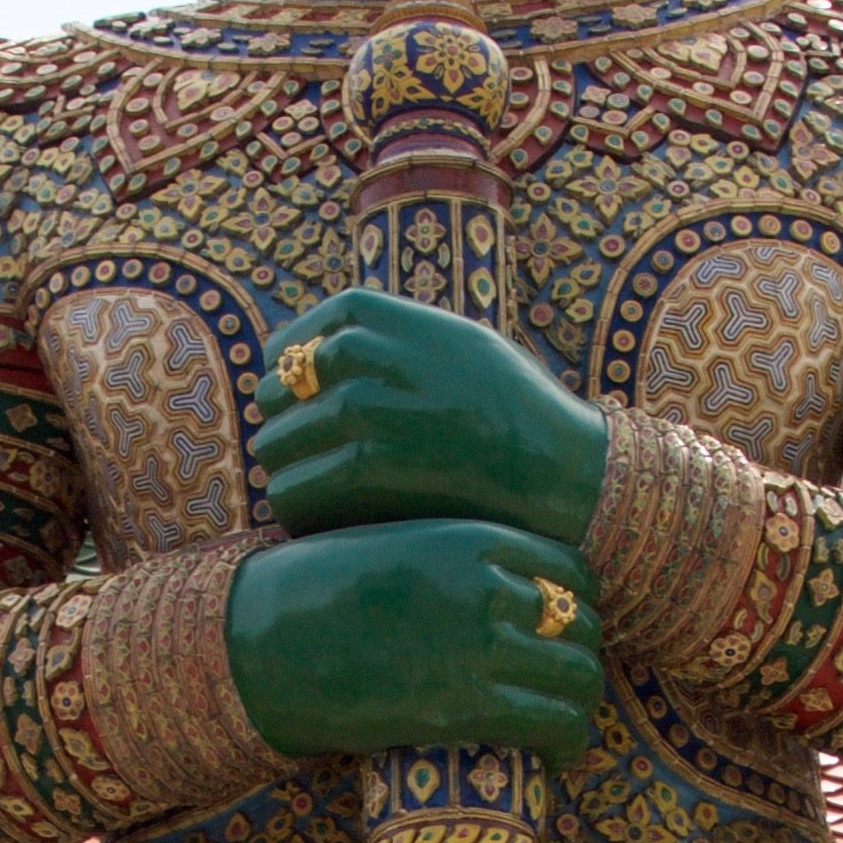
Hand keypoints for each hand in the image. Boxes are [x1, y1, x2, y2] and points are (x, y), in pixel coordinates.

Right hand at [226, 521, 603, 765]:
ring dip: (576, 708)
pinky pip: (555, 727)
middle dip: (577, 661)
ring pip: (579, 680)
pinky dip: (564, 745)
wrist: (263, 644)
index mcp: (474, 538)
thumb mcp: (400, 548)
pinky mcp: (470, 706)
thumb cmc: (320, 598)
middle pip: (581, 626)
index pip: (572, 571)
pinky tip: (550, 759)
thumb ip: (463, 564)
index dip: (577, 609)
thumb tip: (515, 598)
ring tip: (557, 729)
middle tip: (560, 691)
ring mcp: (483, 646)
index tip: (562, 638)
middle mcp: (489, 586)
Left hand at [259, 288, 607, 546]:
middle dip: (282, 425)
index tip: (289, 398)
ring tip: (310, 491)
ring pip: (277, 443)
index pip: (300, 338)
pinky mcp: (371, 465)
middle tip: (301, 455)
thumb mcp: (463, 345)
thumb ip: (399, 340)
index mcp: (393, 321)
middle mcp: (374, 355)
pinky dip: (297, 510)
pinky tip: (319, 520)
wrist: (564, 465)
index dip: (286, 371)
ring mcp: (369, 407)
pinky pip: (294, 489)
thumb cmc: (518, 412)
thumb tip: (329, 352)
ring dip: (285, 471)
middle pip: (278, 390)